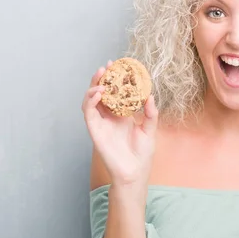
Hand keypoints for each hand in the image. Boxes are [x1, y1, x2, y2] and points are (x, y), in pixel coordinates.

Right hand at [81, 61, 158, 187]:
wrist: (135, 171)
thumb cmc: (142, 153)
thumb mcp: (150, 129)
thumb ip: (150, 113)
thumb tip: (150, 96)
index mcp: (122, 114)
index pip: (115, 93)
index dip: (115, 80)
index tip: (119, 66)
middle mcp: (109, 117)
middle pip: (101, 93)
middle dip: (102, 78)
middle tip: (107, 66)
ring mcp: (101, 123)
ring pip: (91, 100)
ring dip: (93, 87)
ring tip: (101, 77)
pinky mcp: (95, 130)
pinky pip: (88, 113)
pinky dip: (90, 101)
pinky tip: (98, 93)